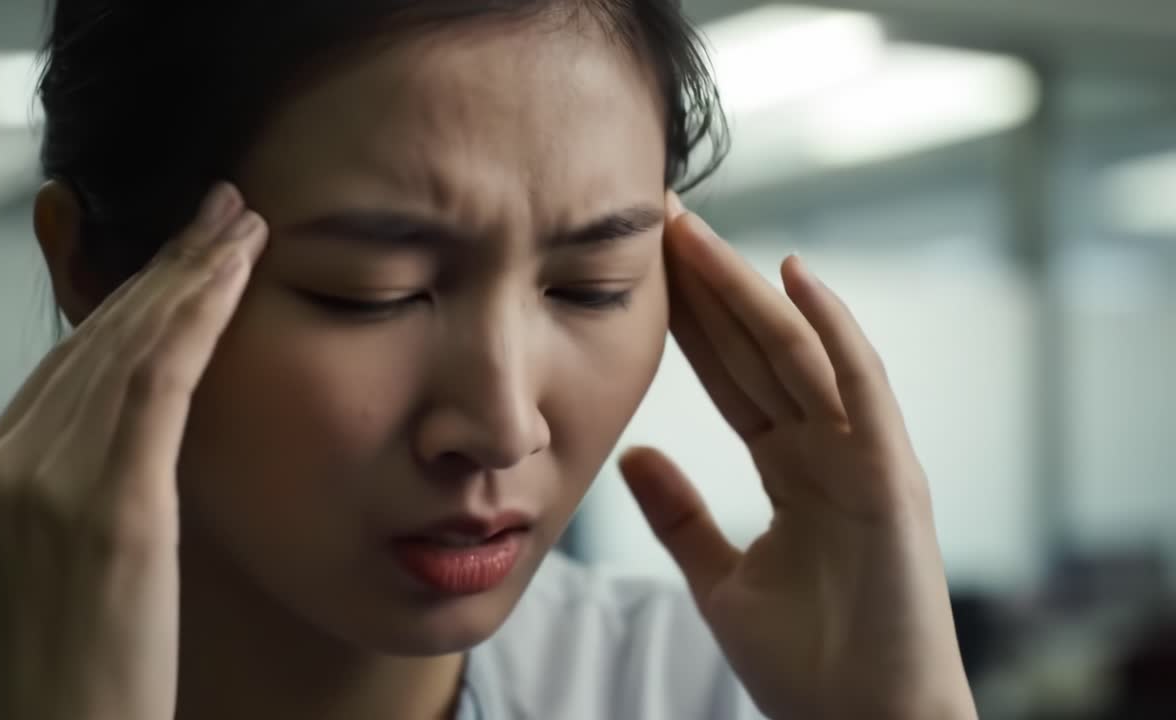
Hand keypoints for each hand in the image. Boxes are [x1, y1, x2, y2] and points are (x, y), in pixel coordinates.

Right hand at [0, 184, 266, 719]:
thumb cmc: (83, 671)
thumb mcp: (64, 560)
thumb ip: (88, 481)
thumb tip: (143, 423)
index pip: (72, 362)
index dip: (135, 298)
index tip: (186, 254)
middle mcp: (5, 464)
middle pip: (98, 337)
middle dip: (168, 266)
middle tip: (221, 208)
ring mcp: (47, 482)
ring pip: (129, 344)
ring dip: (192, 273)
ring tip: (239, 222)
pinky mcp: (106, 506)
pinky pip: (157, 381)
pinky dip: (198, 315)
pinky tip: (232, 270)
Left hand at [619, 194, 976, 719]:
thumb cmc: (807, 664)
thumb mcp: (718, 579)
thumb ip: (681, 515)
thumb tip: (634, 453)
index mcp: (792, 467)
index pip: (730, 375)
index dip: (687, 321)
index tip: (642, 266)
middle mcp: (829, 448)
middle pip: (757, 349)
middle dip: (706, 284)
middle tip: (658, 216)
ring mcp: (863, 457)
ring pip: (799, 353)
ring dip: (748, 289)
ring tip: (694, 231)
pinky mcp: (892, 479)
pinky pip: (861, 390)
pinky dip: (832, 332)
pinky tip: (794, 278)